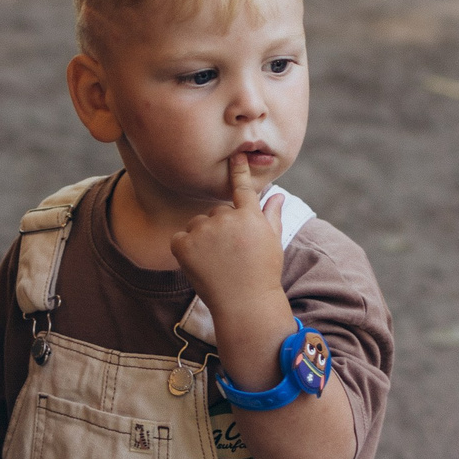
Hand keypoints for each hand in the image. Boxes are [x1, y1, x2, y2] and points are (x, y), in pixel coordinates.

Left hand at [170, 155, 288, 352]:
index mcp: (249, 216)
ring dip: (202, 238)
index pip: (242, 187)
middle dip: (220, 228)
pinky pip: (180, 239)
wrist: (245, 304)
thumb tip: (278, 194)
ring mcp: (203, 230)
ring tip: (217, 262)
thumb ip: (271, 216)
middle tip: (231, 254)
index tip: (235, 155)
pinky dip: (185, 250)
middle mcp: (226, 218)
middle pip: (216, 212)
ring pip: (197, 225)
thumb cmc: (262, 274)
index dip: (238, 170)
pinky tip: (200, 266)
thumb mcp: (272, 242)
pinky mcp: (184, 244)